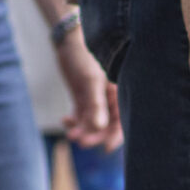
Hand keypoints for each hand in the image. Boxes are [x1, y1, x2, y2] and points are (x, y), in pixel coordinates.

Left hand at [55, 31, 121, 150]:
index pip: (124, 119)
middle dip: (94, 135)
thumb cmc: (84, 57)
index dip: (118, 135)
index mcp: (120, 93)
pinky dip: (74, 122)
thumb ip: (96, 105)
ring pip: (92, 123)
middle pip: (107, 126)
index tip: (107, 148)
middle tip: (80, 141)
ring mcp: (96, 99)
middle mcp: (110, 99)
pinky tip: (65, 120)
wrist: (68, 42)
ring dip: (82, 130)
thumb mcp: (90, 81)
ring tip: (70, 134)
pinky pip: (81, 117)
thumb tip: (99, 128)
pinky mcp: (84, 98)